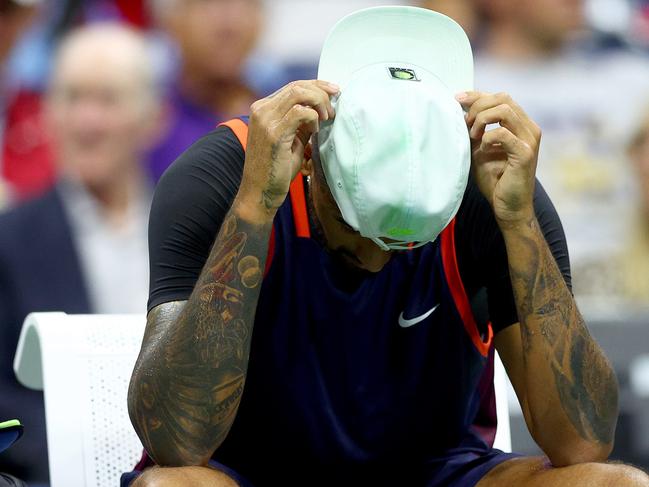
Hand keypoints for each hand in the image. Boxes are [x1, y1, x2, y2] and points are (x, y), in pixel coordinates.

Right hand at [238, 80, 338, 222]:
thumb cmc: (275, 170)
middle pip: (297, 85)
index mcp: (263, 108)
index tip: (334, 92)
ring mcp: (265, 120)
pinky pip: (300, 112)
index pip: (293, 86)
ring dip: (319, 102)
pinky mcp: (274, 133)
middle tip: (334, 107)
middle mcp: (261, 110)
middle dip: (321, 92)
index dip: (317, 85)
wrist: (259, 193)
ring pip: (299, 93)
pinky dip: (313, 117)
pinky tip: (316, 129)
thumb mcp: (291, 140)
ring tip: (327, 118)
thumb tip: (321, 109)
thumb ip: (302, 123)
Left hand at [456, 91, 541, 226]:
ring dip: (481, 119)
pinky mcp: (525, 154)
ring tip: (472, 136)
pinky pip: (501, 133)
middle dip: (478, 106)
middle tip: (464, 124)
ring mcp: (529, 140)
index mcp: (520, 125)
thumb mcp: (480, 149)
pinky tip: (482, 148)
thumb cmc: (495, 180)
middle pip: (503, 98)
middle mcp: (529, 128)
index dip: (477, 95)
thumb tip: (459, 110)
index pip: (500, 97)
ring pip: (504, 109)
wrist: (508, 207)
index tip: (456, 99)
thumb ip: (475, 130)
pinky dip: (487, 137)